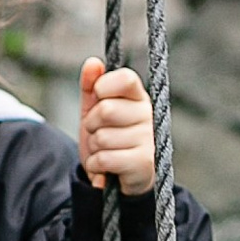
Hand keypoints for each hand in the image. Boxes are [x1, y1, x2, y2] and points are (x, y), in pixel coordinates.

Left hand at [78, 59, 155, 196]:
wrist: (119, 177)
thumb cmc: (109, 137)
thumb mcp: (94, 110)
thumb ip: (91, 86)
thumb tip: (92, 63)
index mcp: (138, 96)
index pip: (125, 79)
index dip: (102, 88)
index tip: (99, 99)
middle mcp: (147, 115)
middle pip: (106, 110)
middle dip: (91, 124)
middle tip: (98, 131)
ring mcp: (148, 139)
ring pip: (102, 138)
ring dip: (93, 148)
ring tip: (104, 151)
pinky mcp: (143, 163)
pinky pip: (104, 159)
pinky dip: (95, 165)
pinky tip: (104, 168)